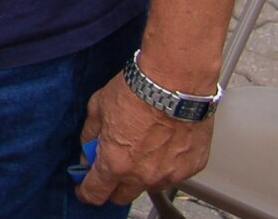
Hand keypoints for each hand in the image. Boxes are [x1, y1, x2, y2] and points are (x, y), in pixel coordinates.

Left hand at [74, 70, 214, 206]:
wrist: (175, 80)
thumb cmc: (137, 90)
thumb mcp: (98, 108)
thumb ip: (90, 136)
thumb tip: (88, 151)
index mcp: (116, 163)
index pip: (96, 193)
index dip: (86, 192)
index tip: (85, 189)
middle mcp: (144, 175)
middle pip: (122, 196)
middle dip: (113, 185)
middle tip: (111, 167)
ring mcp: (170, 174)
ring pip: (150, 185)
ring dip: (141, 173)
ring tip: (142, 146)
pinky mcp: (192, 167)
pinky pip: (173, 173)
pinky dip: (166, 163)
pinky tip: (164, 141)